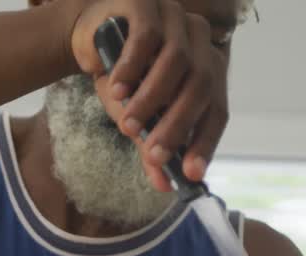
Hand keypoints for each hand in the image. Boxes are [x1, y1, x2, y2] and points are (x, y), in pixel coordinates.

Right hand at [65, 0, 228, 190]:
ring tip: (127, 124)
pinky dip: (132, 68)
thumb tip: (165, 186)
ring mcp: (176, 17)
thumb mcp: (137, 117)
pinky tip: (117, 91)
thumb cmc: (122, 77)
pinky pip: (147, 37)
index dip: (206, 142)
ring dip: (151, 99)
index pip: (217, 109)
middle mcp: (199, 41)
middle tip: (153, 154)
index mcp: (208, 70)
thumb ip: (152, 146)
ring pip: (177, 60)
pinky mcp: (147, 4)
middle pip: (201, 86)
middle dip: (176, 125)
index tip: (191, 173)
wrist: (87, 37)